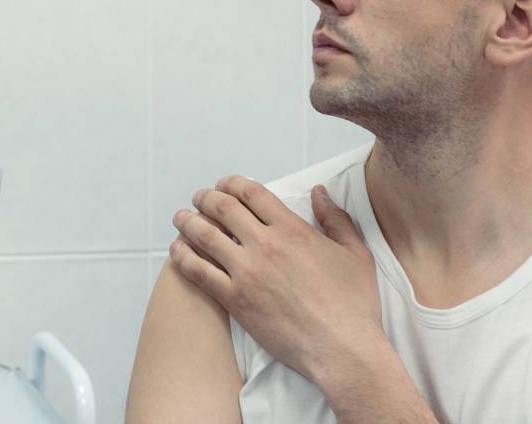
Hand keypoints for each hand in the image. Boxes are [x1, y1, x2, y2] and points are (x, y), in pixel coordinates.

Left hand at [170, 176, 384, 395]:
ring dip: (188, 222)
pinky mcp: (235, 300)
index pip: (252, 193)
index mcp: (293, 230)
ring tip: (181, 218)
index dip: (232, 183)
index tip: (224, 185)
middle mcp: (266, 245)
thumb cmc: (353, 305)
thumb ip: (336, 219)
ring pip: (205, 236)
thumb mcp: (355, 253)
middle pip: (223, 208)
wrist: (342, 348)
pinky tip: (177, 250)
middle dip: (206, 198)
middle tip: (198, 198)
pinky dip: (183, 257)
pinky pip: (199, 272)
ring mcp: (247, 272)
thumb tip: (319, 193)